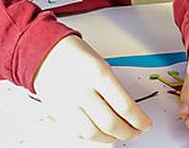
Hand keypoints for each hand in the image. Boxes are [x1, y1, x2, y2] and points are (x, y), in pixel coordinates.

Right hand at [33, 35, 151, 142]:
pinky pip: (78, 132)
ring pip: (94, 133)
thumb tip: (129, 111)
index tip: (145, 123)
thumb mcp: (101, 63)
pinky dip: (93, 136)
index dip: (140, 120)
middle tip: (136, 131)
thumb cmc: (73, 53)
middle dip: (129, 132)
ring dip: (111, 138)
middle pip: (111, 124)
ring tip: (119, 134)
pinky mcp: (58, 112)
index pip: (125, 107)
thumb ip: (114, 88)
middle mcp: (81, 90)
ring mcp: (68, 103)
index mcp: (97, 73)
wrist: (43, 51)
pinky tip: (101, 133)